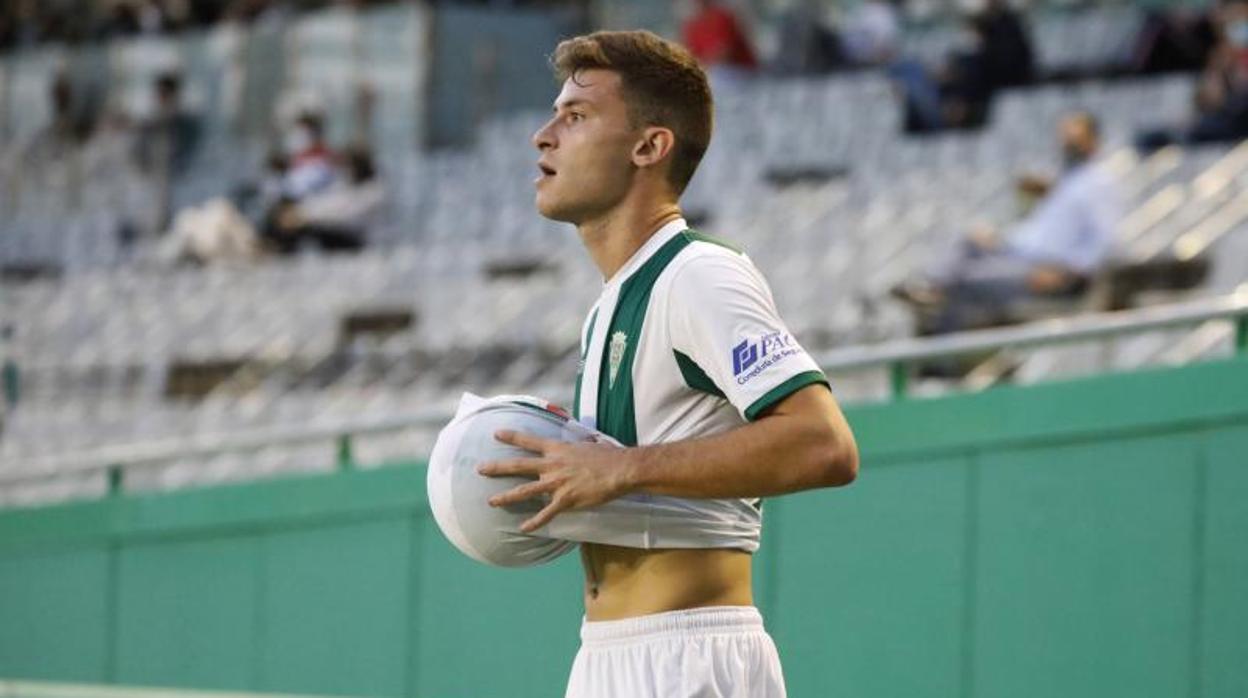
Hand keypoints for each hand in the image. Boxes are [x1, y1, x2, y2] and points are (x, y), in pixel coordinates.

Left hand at [477, 430, 633, 532]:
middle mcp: (552, 465)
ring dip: (506, 496)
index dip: (512, 436)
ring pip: (525, 491)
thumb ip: (578, 446)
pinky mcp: (565, 500)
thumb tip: (584, 442)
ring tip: (491, 501)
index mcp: (557, 449)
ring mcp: (557, 483)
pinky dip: (534, 522)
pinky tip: (523, 529)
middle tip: (480, 469)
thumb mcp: (588, 444)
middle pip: (518, 465)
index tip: (496, 434)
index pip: (529, 441)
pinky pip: (546, 514)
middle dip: (497, 467)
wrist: (620, 469)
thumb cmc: (608, 456)